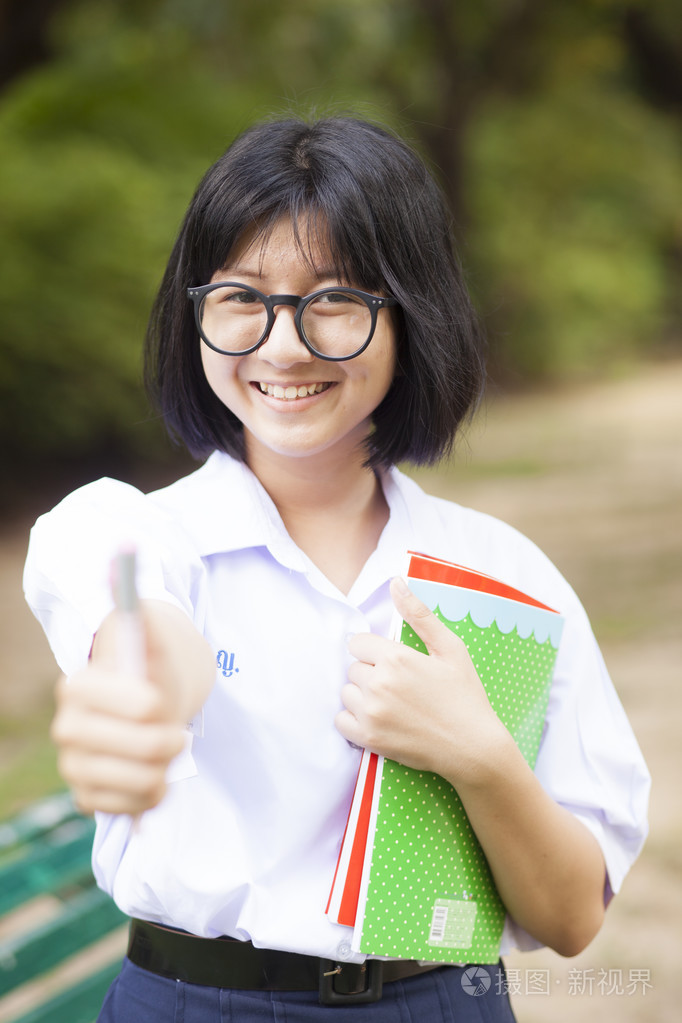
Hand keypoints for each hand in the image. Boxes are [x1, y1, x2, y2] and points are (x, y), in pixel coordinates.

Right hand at [51, 602, 213, 815]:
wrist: (144, 710)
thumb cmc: (146, 672)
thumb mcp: (149, 640)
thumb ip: (141, 608)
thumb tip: (126, 553)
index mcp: (78, 685)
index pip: (130, 703)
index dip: (151, 706)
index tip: (160, 701)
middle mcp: (68, 727)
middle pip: (138, 746)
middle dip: (167, 741)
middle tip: (177, 734)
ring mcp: (74, 765)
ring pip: (137, 781)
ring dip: (164, 768)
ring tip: (165, 752)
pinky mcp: (87, 796)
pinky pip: (130, 808)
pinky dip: (151, 796)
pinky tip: (152, 776)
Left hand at [335, 577, 506, 781]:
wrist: (473, 747)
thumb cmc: (464, 695)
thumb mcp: (450, 648)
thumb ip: (419, 614)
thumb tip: (396, 582)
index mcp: (396, 657)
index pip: (358, 642)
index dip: (375, 651)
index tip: (393, 663)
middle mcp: (379, 683)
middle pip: (353, 667)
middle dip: (371, 672)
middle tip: (399, 686)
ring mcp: (371, 713)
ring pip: (347, 692)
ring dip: (362, 696)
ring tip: (390, 703)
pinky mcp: (368, 738)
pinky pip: (341, 721)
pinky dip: (353, 720)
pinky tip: (377, 719)